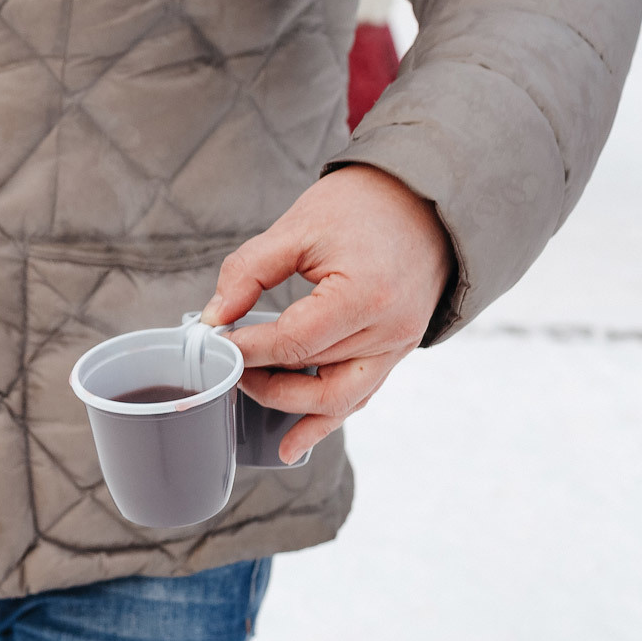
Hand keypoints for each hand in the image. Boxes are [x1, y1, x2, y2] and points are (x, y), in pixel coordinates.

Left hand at [199, 165, 454, 463]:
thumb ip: (249, 272)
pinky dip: (326, 418)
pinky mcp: (398, 351)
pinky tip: (293, 441)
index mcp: (365, 296)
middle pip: (313, 376)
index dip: (248, 349)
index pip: (293, 342)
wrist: (425, 198)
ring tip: (249, 398)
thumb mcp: (298, 228)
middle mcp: (389, 330)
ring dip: (290, 408)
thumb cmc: (363, 205)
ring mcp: (399, 346)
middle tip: (225, 362)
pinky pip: (359, 394)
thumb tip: (216, 317)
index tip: (216, 341)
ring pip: (338, 400)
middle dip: (261, 376)